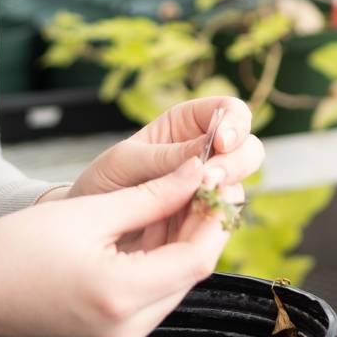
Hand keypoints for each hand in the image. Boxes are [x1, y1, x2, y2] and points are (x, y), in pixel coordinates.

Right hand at [0, 158, 231, 336]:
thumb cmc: (18, 245)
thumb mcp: (90, 212)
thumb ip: (152, 196)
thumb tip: (199, 174)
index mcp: (120, 297)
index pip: (195, 260)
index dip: (215, 219)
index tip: (225, 183)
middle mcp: (125, 331)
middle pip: (187, 278)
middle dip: (202, 231)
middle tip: (213, 187)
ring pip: (171, 290)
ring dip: (181, 248)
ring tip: (186, 202)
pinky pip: (148, 301)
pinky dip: (158, 268)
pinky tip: (156, 233)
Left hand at [65, 95, 262, 210]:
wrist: (89, 226)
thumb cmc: (103, 182)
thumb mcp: (126, 162)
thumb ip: (166, 158)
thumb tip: (205, 153)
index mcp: (187, 124)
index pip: (228, 110)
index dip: (235, 122)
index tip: (222, 141)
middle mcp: (205, 154)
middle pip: (247, 148)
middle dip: (236, 162)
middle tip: (211, 179)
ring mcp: (208, 188)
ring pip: (240, 184)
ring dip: (226, 193)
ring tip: (198, 203)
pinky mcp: (205, 219)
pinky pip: (224, 217)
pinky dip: (216, 220)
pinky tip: (196, 224)